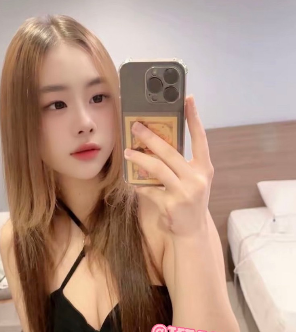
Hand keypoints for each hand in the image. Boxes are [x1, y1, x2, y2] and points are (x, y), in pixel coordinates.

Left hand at [124, 95, 213, 237]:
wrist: (191, 232)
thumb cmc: (189, 201)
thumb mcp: (192, 180)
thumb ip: (180, 163)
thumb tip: (156, 142)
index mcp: (204, 168)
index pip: (200, 138)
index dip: (194, 118)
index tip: (188, 98)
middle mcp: (197, 179)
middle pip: (171, 152)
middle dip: (151, 137)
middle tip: (135, 126)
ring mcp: (184, 193)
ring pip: (157, 169)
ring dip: (139, 159)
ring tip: (127, 152)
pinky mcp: (170, 205)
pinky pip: (149, 190)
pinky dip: (139, 185)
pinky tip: (132, 181)